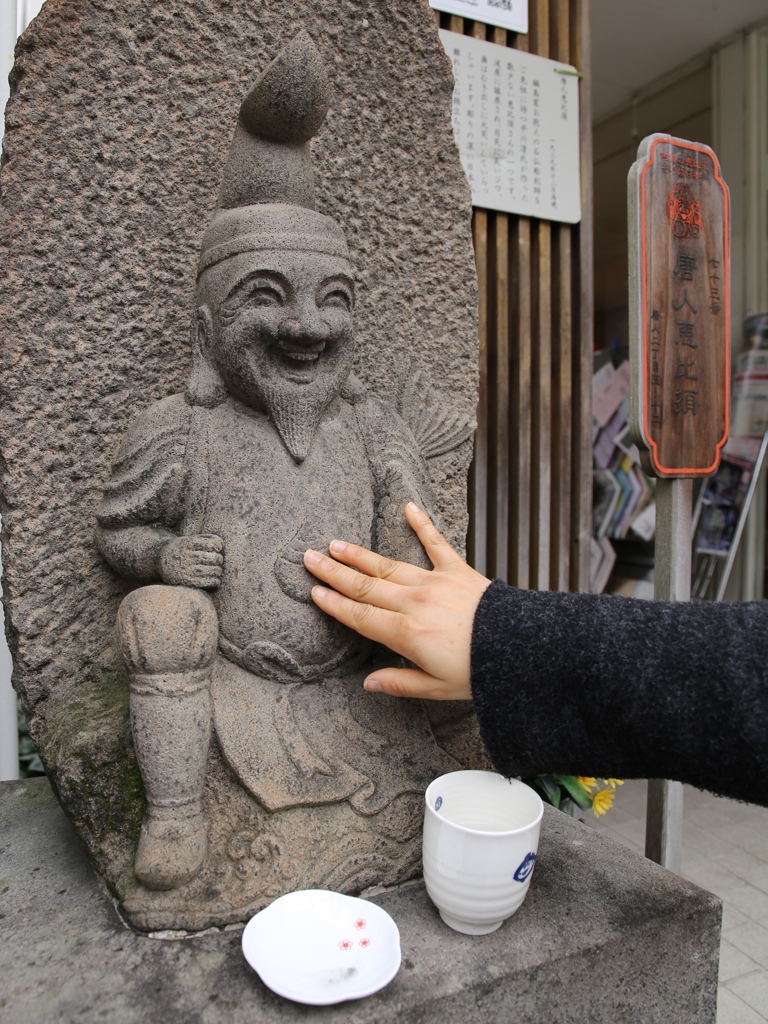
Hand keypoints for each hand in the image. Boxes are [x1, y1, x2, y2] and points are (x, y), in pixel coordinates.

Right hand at [159, 535, 223, 588]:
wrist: (160, 561)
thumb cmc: (181, 549)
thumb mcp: (188, 539)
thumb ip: (205, 539)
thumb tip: (222, 544)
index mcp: (187, 543)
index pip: (211, 543)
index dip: (218, 545)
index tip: (217, 548)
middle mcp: (185, 556)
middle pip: (213, 558)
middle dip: (219, 559)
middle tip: (218, 560)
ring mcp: (186, 570)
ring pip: (212, 571)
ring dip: (218, 571)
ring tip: (217, 570)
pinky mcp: (187, 582)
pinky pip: (208, 582)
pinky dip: (215, 581)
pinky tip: (214, 579)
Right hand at [303, 503, 490, 699]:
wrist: (521, 647)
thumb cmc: (480, 670)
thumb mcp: (437, 688)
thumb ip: (400, 683)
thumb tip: (368, 683)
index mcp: (406, 634)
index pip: (360, 615)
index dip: (335, 604)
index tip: (314, 593)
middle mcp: (414, 603)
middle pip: (365, 585)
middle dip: (334, 573)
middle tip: (309, 559)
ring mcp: (435, 582)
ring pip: (388, 565)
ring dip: (360, 555)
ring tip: (336, 544)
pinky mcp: (457, 570)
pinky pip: (436, 543)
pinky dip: (422, 524)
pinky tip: (408, 507)